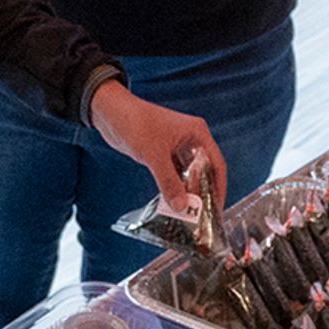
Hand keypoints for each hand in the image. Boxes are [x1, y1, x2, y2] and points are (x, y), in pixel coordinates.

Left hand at [87, 82, 223, 218]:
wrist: (109, 112)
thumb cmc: (134, 122)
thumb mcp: (154, 154)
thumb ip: (168, 181)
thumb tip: (181, 205)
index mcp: (196, 133)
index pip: (216, 163)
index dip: (219, 186)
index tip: (217, 207)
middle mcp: (190, 140)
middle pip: (204, 171)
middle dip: (203, 193)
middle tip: (202, 215)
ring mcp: (176, 148)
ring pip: (188, 175)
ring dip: (188, 193)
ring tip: (188, 214)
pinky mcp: (163, 155)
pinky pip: (174, 175)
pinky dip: (174, 188)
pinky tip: (173, 203)